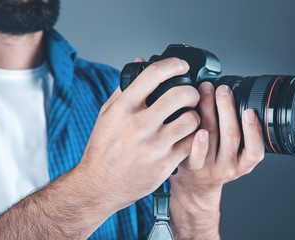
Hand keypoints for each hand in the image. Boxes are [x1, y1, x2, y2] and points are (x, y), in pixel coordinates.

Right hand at [73, 57, 207, 213]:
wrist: (98, 186)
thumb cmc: (103, 149)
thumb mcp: (107, 114)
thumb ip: (125, 88)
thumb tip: (141, 61)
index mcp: (123, 108)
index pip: (153, 75)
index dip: (173, 65)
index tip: (182, 66)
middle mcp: (138, 125)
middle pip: (180, 95)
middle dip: (192, 92)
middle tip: (191, 95)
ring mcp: (153, 145)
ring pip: (192, 119)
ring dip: (195, 116)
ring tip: (189, 118)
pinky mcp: (165, 164)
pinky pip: (192, 143)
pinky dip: (194, 138)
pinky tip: (187, 137)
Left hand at [168, 82, 264, 238]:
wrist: (195, 187)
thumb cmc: (214, 162)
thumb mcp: (235, 153)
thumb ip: (236, 130)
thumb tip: (230, 93)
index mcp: (243, 163)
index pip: (255, 150)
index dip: (254, 131)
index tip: (250, 111)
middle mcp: (228, 166)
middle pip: (231, 136)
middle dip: (227, 108)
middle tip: (223, 89)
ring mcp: (208, 168)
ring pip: (211, 136)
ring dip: (208, 110)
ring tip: (205, 90)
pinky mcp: (190, 168)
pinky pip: (193, 154)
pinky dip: (196, 138)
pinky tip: (193, 121)